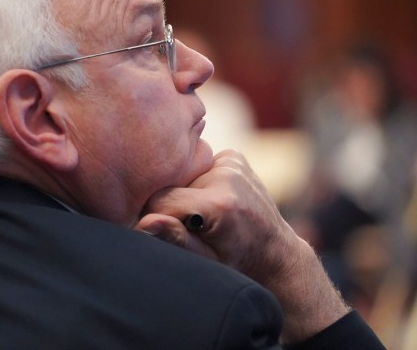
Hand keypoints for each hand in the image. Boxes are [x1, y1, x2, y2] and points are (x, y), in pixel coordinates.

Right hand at [137, 149, 349, 342]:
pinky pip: (199, 165)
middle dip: (170, 206)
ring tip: (202, 216)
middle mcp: (227, 176)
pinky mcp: (233, 157)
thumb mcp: (206, 261)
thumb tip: (145, 222)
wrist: (275, 253)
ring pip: (183, 175)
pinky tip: (211, 200)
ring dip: (184, 194)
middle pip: (171, 186)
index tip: (162, 233)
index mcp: (219, 204)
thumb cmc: (238, 263)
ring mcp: (232, 163)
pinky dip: (199, 182)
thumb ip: (175, 239)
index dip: (154, 218)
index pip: (160, 200)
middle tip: (189, 227)